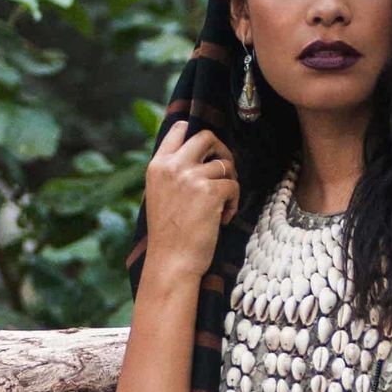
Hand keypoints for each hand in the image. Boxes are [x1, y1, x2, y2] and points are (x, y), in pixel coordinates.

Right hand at [144, 118, 240, 277]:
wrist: (171, 262)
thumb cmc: (169, 235)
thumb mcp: (160, 195)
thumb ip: (174, 173)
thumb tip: (201, 157)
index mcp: (158, 165)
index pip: (180, 129)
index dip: (199, 137)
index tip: (209, 152)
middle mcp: (173, 166)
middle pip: (207, 137)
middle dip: (222, 152)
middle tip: (225, 172)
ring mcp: (191, 177)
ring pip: (225, 166)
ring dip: (229, 185)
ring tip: (221, 207)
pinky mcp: (210, 192)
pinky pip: (233, 186)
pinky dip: (233, 203)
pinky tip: (223, 218)